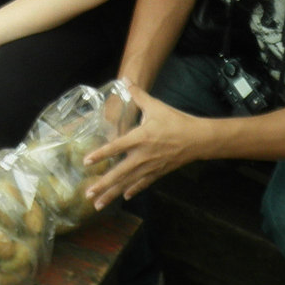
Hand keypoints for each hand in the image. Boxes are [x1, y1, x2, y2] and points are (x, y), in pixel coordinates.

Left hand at [83, 96, 201, 208]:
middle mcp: (143, 156)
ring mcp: (151, 166)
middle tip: (88, 195)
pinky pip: (143, 183)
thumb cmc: (176, 121)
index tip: (86, 162)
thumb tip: (126, 80)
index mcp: (140, 138)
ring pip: (128, 183)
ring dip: (113, 193)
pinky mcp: (159, 172)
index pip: (116, 147)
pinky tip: (125, 197)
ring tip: (99, 204)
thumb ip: (138, 95)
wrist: (198, 139)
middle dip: (102, 185)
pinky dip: (134, 190)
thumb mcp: (156, 106)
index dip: (100, 154)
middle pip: (119, 173)